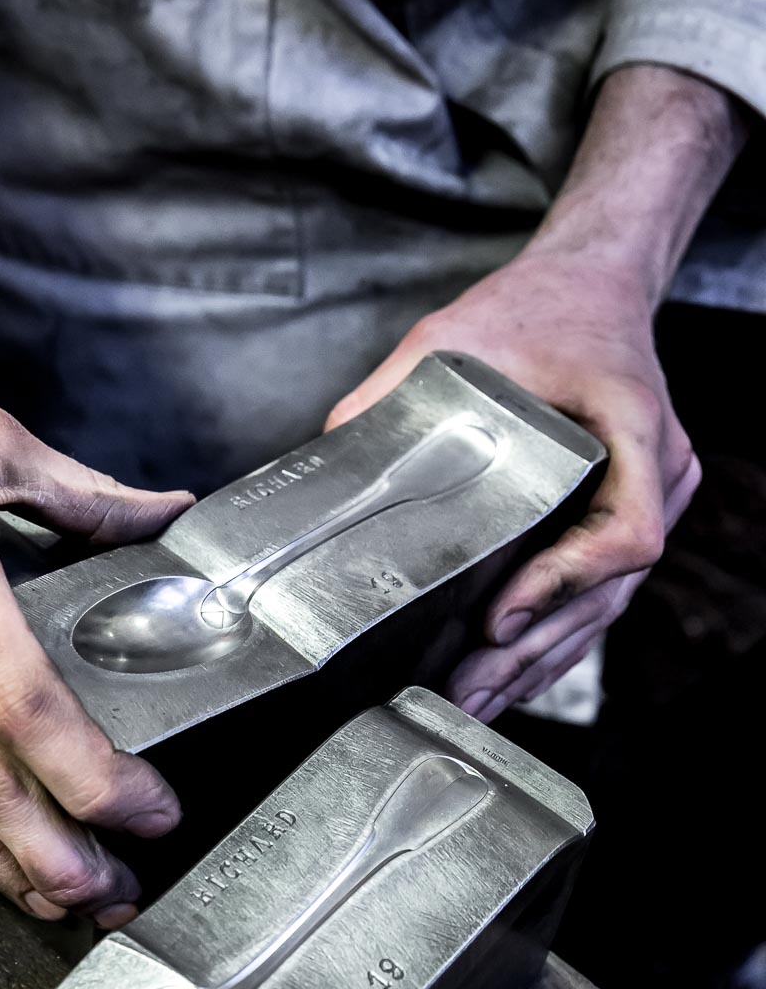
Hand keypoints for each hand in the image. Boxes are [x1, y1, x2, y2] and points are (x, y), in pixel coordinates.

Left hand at [325, 246, 698, 720]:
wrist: (591, 287)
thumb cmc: (538, 309)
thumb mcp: (454, 337)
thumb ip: (392, 391)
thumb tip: (329, 449)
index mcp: (633, 425)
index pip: (626, 532)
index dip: (564, 585)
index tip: (501, 618)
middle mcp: (658, 472)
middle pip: (607, 591)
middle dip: (532, 650)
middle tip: (468, 688)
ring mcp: (652, 500)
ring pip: (602, 607)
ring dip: (539, 660)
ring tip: (477, 701)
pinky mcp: (628, 519)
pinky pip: (596, 596)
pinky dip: (552, 639)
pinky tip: (508, 678)